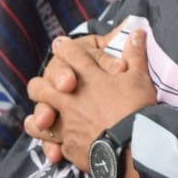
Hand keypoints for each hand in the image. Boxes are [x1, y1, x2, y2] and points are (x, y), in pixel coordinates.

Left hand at [25, 29, 154, 170]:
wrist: (131, 147)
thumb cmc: (135, 107)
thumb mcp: (140, 77)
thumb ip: (135, 53)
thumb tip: (138, 30)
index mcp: (88, 78)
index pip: (69, 54)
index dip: (64, 47)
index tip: (61, 45)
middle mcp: (71, 99)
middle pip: (41, 86)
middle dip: (42, 83)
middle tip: (49, 85)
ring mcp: (66, 124)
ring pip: (38, 118)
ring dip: (39, 116)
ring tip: (42, 119)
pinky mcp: (68, 147)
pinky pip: (52, 144)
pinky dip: (52, 144)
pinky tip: (54, 147)